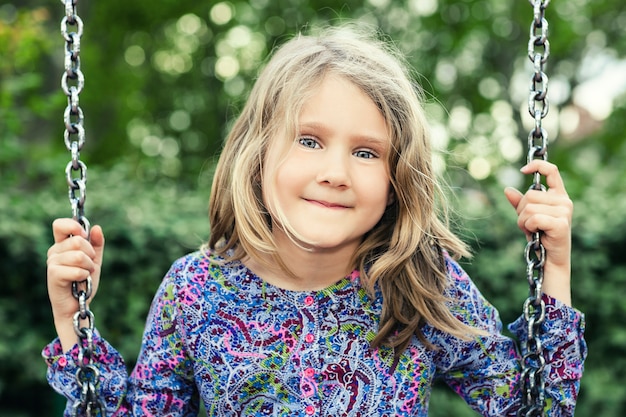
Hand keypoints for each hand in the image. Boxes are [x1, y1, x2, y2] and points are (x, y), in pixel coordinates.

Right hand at [47, 218, 104, 350]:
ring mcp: (52, 263)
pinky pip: (77, 269)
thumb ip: (96, 244)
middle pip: (78, 240)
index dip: (74, 226)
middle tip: (89, 266)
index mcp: (62, 245)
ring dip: (89, 267)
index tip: (85, 235)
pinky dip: (84, 276)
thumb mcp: (95, 260)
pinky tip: (79, 282)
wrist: (78, 305)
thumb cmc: (84, 282)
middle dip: (91, 254)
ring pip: (80, 255)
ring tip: (84, 275)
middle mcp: (54, 251)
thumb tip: (96, 227)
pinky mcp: (53, 275)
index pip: (60, 224)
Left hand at [504, 160, 572, 305]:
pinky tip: (535, 234)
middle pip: (530, 194)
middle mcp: (564, 201)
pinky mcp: (561, 223)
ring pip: (529, 207)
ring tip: (531, 230)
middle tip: (528, 224)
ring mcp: (565, 212)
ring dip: (523, 221)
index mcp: (558, 195)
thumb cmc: (539, 237)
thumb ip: (519, 203)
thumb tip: (507, 190)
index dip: (538, 165)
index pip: (552, 171)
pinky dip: (528, 226)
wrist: (549, 260)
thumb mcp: (527, 217)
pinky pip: (533, 218)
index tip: (523, 170)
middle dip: (521, 210)